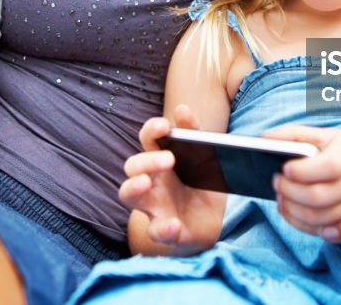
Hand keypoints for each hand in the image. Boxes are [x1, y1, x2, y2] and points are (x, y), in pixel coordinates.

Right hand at [119, 105, 224, 254]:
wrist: (213, 222)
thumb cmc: (200, 184)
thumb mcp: (204, 157)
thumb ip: (194, 133)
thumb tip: (181, 109)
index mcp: (159, 159)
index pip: (147, 139)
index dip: (151, 130)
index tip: (164, 125)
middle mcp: (150, 181)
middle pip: (133, 166)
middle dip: (146, 160)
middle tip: (169, 159)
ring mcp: (153, 206)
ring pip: (127, 195)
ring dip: (133, 187)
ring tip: (146, 182)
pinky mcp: (164, 231)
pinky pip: (155, 231)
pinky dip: (162, 229)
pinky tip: (174, 224)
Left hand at [264, 125, 340, 234]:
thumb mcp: (328, 135)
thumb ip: (295, 135)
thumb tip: (261, 138)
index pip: (327, 167)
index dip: (302, 171)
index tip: (284, 168)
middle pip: (319, 197)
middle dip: (290, 192)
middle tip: (275, 182)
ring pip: (320, 219)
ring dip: (292, 210)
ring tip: (280, 197)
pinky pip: (324, 231)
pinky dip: (300, 223)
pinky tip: (289, 210)